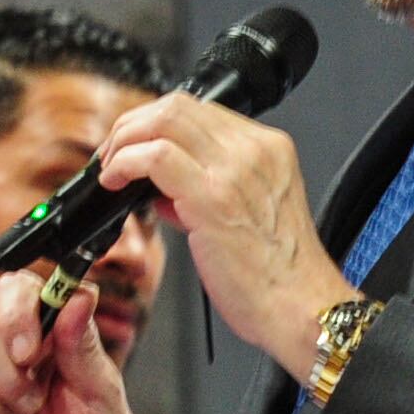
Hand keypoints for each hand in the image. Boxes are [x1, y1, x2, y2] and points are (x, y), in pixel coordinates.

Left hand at [88, 93, 351, 380]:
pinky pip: (154, 156)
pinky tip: (114, 182)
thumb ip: (210, 191)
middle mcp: (255, 150)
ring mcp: (235, 169)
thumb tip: (164, 190)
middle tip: (114, 153)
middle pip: (177, 105)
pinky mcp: (212, 197)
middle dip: (134, 125)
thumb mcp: (252, 215)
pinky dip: (124, 162)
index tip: (136, 146)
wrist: (302, 308)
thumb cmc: (280, 275)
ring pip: (164, 120)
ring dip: (125, 140)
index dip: (156, 124)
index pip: (201, 112)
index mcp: (269, 149)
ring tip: (111, 167)